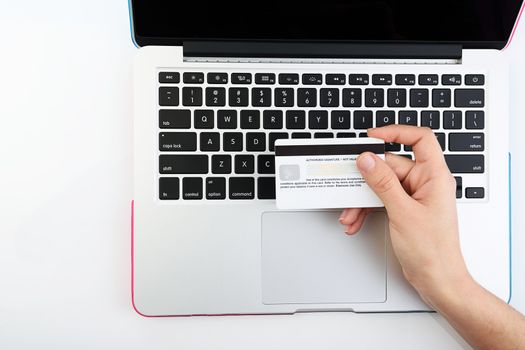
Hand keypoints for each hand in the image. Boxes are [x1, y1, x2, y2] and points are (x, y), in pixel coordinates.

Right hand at [339, 125, 470, 305]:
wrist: (436, 279)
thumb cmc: (433, 250)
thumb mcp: (403, 212)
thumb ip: (382, 183)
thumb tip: (367, 160)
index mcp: (434, 176)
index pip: (419, 139)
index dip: (396, 132)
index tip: (371, 136)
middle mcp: (425, 183)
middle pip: (391, 166)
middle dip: (367, 181)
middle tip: (349, 186)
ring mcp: (414, 196)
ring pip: (382, 185)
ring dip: (363, 199)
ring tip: (351, 214)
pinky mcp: (405, 208)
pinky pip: (381, 199)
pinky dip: (367, 209)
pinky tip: (357, 220)